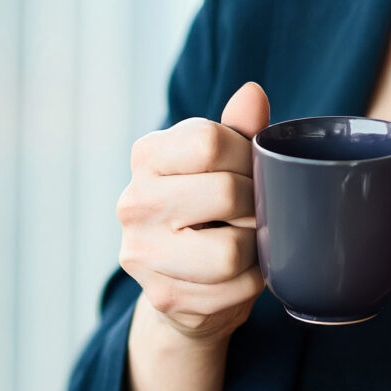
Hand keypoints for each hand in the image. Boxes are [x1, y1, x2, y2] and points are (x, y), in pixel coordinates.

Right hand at [120, 82, 269, 390]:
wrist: (186, 282)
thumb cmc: (212, 210)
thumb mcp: (223, 162)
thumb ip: (239, 130)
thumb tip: (253, 93)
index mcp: (147, 156)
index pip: (210, 142)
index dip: (247, 157)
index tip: (250, 171)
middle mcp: (133, 202)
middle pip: (227, 194)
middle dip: (257, 206)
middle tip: (254, 213)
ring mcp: (142, 253)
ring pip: (232, 249)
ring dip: (256, 248)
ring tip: (247, 242)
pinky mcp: (164, 297)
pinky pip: (234, 290)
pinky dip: (251, 283)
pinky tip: (239, 275)